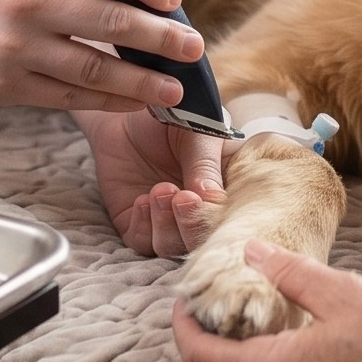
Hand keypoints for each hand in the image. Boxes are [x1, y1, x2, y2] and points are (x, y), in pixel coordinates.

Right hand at [0, 0, 205, 110]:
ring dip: (143, 81)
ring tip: (172, 88)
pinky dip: (106, 101)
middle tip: (193, 46)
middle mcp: (27, 2)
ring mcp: (16, 48)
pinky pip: (70, 98)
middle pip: (114, 20)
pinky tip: (130, 102)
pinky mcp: (7, 86)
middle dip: (162, 36)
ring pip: (97, 68)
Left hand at [79, 108, 224, 256]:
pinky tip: (142, 200)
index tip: (203, 197)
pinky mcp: (138, 223)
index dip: (220, 219)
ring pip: (171, 248)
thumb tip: (211, 199)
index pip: (232, 221)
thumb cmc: (174, 117)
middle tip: (182, 197)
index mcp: (226, 191)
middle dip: (191, 226)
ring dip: (166, 225)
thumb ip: (205, 165)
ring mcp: (169, 220)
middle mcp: (200, 213)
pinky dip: (143, 226)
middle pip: (202, 243)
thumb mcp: (197, 133)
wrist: (129, 113)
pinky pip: (142, 242)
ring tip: (160, 190)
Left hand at [173, 242, 361, 361]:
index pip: (198, 356)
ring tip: (247, 320)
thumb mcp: (343, 293)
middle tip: (214, 303)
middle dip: (206, 340)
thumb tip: (249, 251)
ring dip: (235, 359)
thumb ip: (288, 272)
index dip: (182, 326)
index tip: (183, 299)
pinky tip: (283, 348)